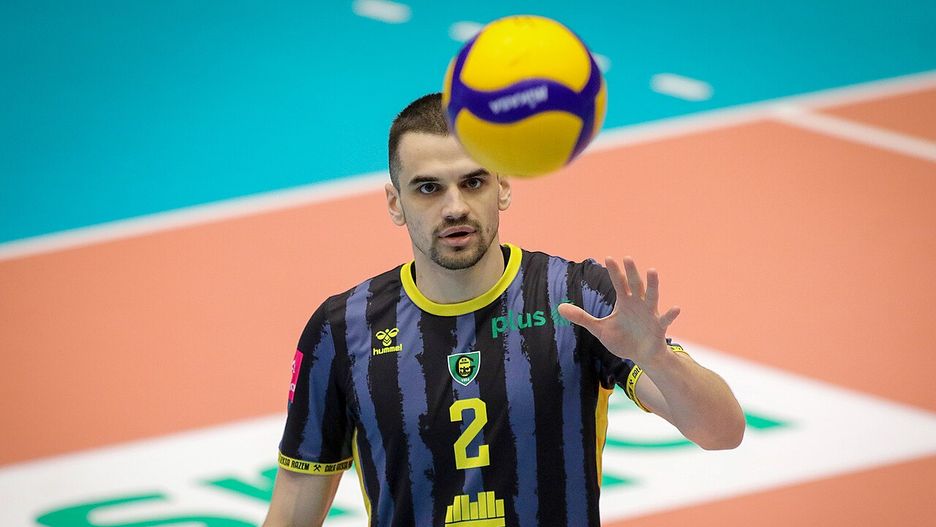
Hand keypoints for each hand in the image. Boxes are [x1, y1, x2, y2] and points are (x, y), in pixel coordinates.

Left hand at [557, 257, 679, 362]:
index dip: (614, 272)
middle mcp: (638, 304)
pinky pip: (666, 319)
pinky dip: (670, 314)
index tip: (608, 258)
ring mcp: (650, 314)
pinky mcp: (659, 327)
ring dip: (653, 284)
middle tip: (627, 258)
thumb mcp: (599, 329)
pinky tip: (676, 308)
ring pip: (652, 296)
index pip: (618, 283)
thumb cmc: (622, 339)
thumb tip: (559, 307)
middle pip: (634, 285)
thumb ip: (581, 317)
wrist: (640, 356)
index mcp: (625, 302)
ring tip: (652, 270)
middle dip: (631, 272)